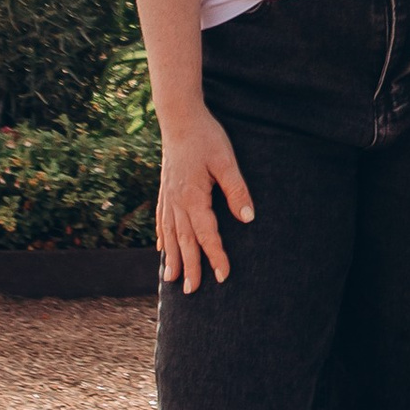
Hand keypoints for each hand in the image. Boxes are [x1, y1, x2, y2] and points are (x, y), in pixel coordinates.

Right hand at [157, 116, 253, 293]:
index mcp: (192, 197)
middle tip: (192, 292)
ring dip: (172, 258)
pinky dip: (162, 237)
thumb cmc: (206, 138)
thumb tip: (247, 218)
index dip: (215, 256)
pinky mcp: (165, 189)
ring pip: (170, 234)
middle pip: (184, 241)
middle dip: (190, 267)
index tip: (223, 276)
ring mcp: (168, 196)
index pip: (206, 234)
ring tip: (171, 280)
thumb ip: (237, 190)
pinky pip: (162, 220)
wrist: (179, 118)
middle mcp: (176, 202)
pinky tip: (162, 249)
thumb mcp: (227, 162)